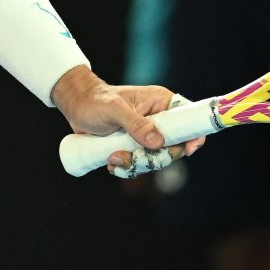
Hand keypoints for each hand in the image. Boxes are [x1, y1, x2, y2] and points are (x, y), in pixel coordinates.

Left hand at [51, 67, 204, 177]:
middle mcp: (158, 120)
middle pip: (174, 148)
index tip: (186, 151)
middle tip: (133, 157)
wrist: (75, 107)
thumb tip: (158, 142)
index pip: (188, 119)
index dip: (193, 136)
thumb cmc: (94, 100)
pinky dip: (127, 168)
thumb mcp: (114, 110)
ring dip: (135, 164)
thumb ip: (135, 124)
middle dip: (154, 158)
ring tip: (113, 157)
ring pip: (156, 160)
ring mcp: (147, 135)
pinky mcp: (135, 147)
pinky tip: (111, 162)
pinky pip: (141, 165)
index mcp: (160, 103)